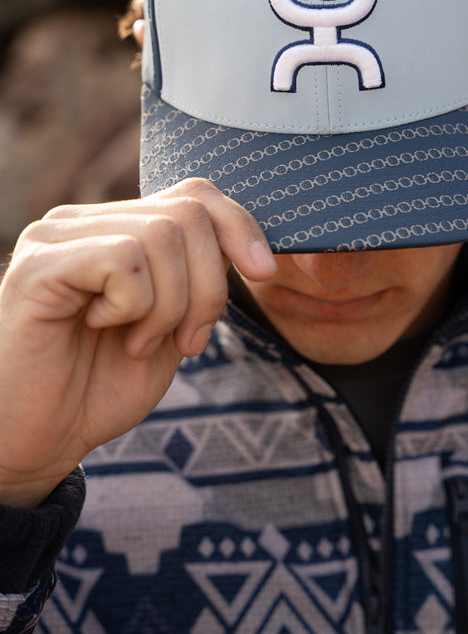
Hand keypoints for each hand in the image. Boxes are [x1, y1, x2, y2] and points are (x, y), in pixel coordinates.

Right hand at [0, 178, 275, 507]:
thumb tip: (249, 247)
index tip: (263, 273)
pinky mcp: (38, 266)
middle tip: (186, 340)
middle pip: (189, 214)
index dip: (240, 227)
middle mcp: (84, 220)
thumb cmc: (100, 386)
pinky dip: (134, 306)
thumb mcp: (173, 326)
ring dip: (170, 306)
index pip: (196, 193)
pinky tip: (105, 329)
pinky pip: (123, 261)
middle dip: (208, 286)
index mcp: (117, 228)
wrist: (38, 440)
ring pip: (162, 236)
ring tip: (138, 342)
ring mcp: (57, 237)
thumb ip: (201, 279)